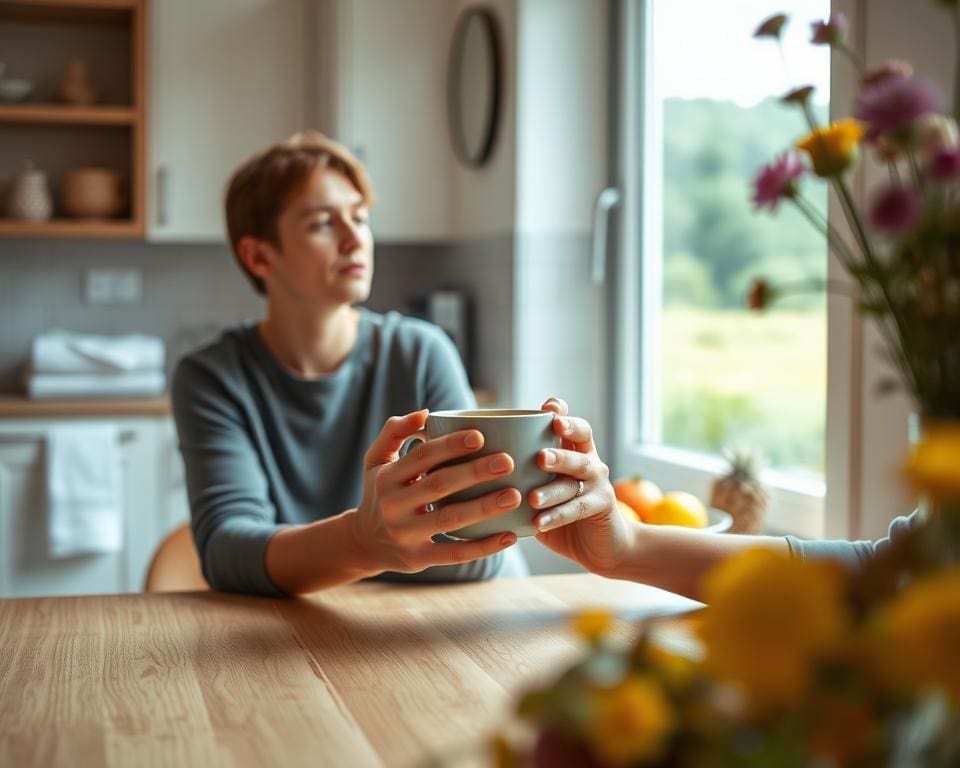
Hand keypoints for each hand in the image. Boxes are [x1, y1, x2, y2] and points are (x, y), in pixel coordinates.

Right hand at [351, 410, 521, 572]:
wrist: (363, 542)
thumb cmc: (380, 492)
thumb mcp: (376, 460)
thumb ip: (394, 431)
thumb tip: (425, 413)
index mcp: (388, 477)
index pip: (422, 456)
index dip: (450, 445)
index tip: (481, 436)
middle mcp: (394, 505)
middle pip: (439, 485)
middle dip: (475, 472)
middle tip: (508, 462)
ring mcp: (406, 534)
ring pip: (450, 519)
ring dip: (484, 507)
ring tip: (515, 496)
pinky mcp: (418, 559)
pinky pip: (455, 554)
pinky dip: (484, 547)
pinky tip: (510, 536)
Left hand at [529, 397, 635, 575]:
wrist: (601, 544)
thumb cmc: (559, 512)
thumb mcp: (539, 490)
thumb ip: (518, 477)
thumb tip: (470, 468)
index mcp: (573, 450)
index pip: (570, 423)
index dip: (562, 413)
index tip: (547, 408)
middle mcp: (588, 459)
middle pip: (580, 441)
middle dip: (559, 449)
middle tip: (539, 458)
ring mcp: (598, 481)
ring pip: (579, 475)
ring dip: (554, 487)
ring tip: (532, 497)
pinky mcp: (603, 505)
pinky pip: (579, 508)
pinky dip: (557, 516)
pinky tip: (538, 523)